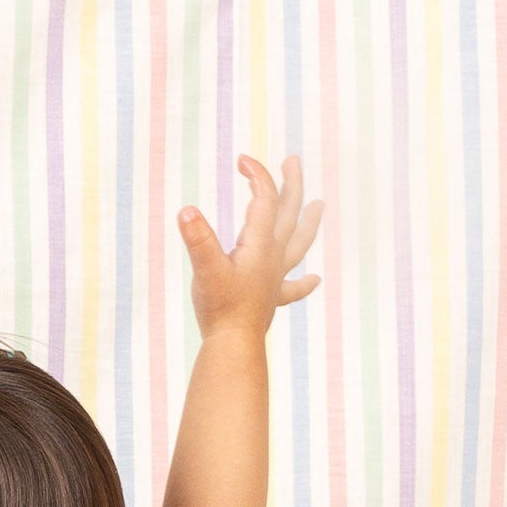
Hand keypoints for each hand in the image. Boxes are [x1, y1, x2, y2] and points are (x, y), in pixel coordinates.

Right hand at [178, 153, 322, 338]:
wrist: (234, 345)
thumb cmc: (221, 308)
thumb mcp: (205, 270)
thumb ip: (198, 239)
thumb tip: (186, 211)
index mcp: (260, 244)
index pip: (265, 199)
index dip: (257, 175)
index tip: (243, 161)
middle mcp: (273, 256)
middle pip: (290, 212)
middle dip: (292, 184)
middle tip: (293, 161)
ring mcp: (274, 277)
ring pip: (300, 243)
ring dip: (310, 222)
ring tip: (319, 206)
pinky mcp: (270, 299)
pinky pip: (293, 288)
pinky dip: (304, 283)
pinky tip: (314, 280)